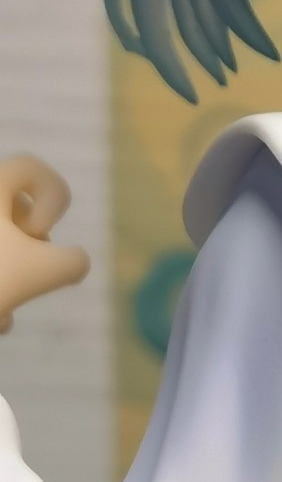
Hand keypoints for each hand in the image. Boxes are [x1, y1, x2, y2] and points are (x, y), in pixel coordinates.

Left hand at [0, 156, 89, 333]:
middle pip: (16, 212)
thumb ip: (73, 261)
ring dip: (14, 278)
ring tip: (4, 313)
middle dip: (32, 249)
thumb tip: (71, 261)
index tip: (35, 231)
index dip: (52, 199)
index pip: (30, 168)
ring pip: (0, 246)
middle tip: (24, 272)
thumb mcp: (46, 271)